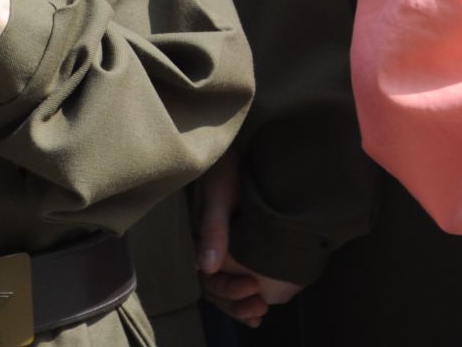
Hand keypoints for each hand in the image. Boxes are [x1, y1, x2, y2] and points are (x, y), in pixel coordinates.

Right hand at [195, 152, 301, 326]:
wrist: (231, 149)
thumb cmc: (223, 167)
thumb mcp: (220, 195)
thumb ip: (213, 229)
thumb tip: (206, 268)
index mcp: (200, 237)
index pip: (209, 279)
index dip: (230, 290)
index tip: (254, 289)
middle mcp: (206, 246)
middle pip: (216, 288)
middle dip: (236, 302)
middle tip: (260, 309)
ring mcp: (218, 246)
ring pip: (223, 286)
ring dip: (240, 303)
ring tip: (260, 312)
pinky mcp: (231, 242)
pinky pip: (233, 275)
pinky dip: (242, 294)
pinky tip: (257, 305)